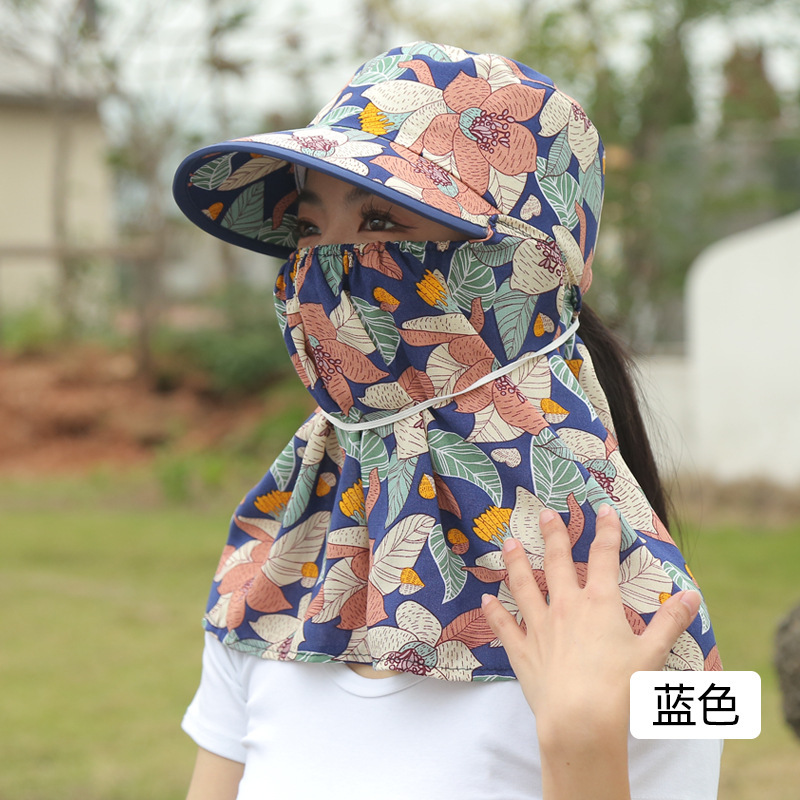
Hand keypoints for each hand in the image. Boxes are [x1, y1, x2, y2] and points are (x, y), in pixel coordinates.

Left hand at [481, 504, 700, 741]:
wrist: (580, 721)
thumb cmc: (620, 689)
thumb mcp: (653, 653)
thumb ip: (671, 622)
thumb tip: (692, 595)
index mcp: (599, 603)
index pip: (603, 557)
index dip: (606, 531)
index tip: (605, 510)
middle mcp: (566, 607)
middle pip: (557, 562)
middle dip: (552, 535)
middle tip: (544, 514)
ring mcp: (540, 626)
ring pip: (523, 585)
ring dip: (516, 562)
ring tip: (508, 542)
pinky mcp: (522, 650)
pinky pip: (503, 626)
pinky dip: (493, 612)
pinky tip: (483, 600)